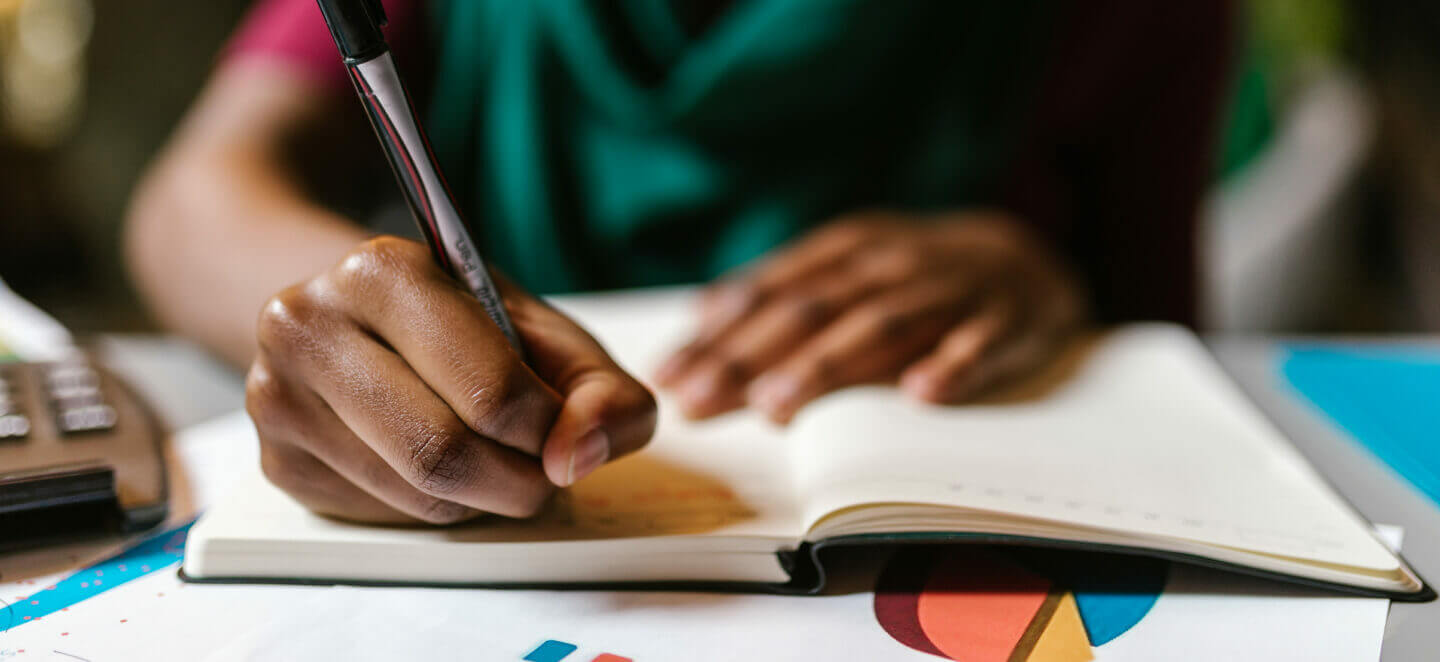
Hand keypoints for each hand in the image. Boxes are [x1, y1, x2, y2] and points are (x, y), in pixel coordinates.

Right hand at [246, 237, 656, 523]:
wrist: (361, 317)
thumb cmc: (466, 327)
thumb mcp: (548, 335)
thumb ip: (601, 391)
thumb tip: (579, 456)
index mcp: (382, 271)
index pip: (489, 389)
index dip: (550, 430)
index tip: (567, 429)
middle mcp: (309, 325)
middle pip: (442, 452)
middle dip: (519, 481)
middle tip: (545, 473)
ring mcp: (277, 396)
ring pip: (414, 496)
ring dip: (482, 501)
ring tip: (500, 465)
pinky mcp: (277, 460)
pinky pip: (383, 517)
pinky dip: (436, 510)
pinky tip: (442, 469)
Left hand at [655, 212, 1086, 422]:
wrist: (1024, 256)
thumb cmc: (914, 274)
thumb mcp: (847, 265)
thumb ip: (782, 289)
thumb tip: (701, 318)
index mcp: (848, 248)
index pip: (771, 292)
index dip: (717, 334)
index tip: (669, 374)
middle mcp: (891, 263)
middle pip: (811, 311)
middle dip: (748, 358)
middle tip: (700, 402)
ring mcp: (949, 290)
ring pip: (882, 325)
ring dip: (826, 366)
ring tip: (776, 406)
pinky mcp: (1005, 319)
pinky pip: (980, 343)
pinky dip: (954, 366)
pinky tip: (922, 395)